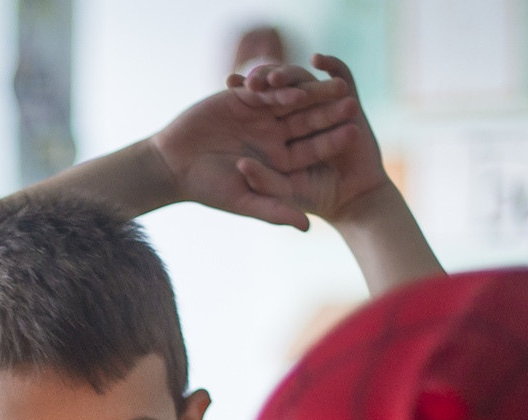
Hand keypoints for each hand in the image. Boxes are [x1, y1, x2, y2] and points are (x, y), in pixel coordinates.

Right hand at [148, 73, 346, 230]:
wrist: (173, 164)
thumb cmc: (207, 188)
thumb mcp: (244, 202)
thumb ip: (276, 211)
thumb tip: (307, 228)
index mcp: (279, 159)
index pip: (312, 148)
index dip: (332, 140)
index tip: (355, 134)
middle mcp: (273, 134)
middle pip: (307, 120)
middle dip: (329, 112)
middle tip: (353, 102)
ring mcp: (259, 113)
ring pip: (290, 100)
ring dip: (311, 93)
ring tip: (334, 85)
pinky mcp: (241, 95)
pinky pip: (263, 89)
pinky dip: (276, 86)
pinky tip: (295, 84)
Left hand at [226, 54, 392, 223]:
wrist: (356, 199)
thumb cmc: (317, 198)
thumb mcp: (283, 192)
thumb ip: (262, 182)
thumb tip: (241, 165)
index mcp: (279, 131)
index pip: (258, 104)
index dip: (242, 92)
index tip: (228, 83)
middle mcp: (299, 115)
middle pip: (279, 88)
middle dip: (265, 79)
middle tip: (250, 77)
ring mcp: (325, 106)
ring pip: (305, 80)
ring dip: (290, 74)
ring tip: (276, 77)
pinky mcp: (351, 100)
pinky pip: (341, 75)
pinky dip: (332, 65)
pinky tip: (317, 60)